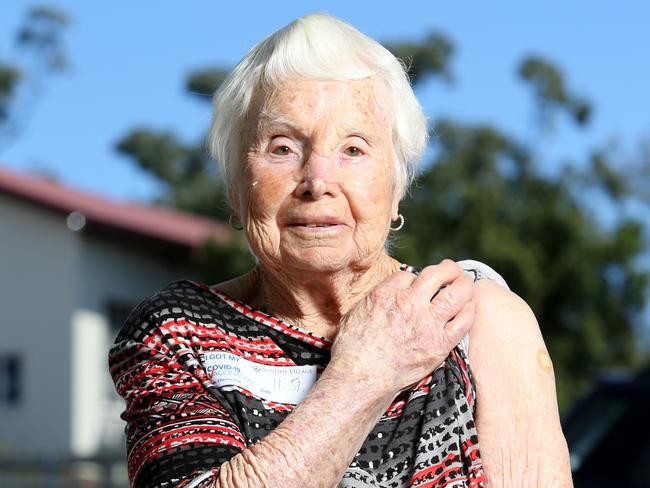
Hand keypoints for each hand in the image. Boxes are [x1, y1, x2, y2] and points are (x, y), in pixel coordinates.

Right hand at [330, 259, 475, 397]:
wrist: (361, 377)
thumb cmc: (352, 349)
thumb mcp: (355, 313)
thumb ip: (375, 299)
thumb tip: (386, 294)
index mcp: (386, 294)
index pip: (409, 274)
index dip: (415, 278)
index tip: (417, 285)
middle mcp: (409, 304)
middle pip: (438, 274)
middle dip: (448, 269)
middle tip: (451, 270)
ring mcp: (427, 324)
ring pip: (456, 294)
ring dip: (464, 285)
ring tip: (466, 284)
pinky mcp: (439, 344)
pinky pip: (463, 322)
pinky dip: (469, 311)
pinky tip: (469, 307)